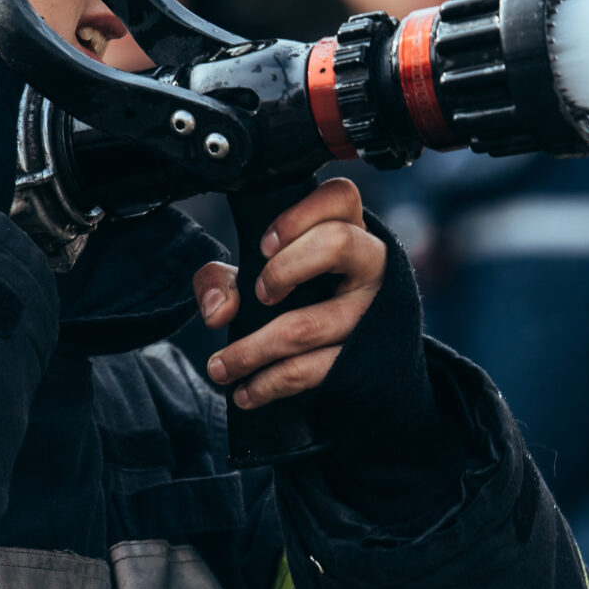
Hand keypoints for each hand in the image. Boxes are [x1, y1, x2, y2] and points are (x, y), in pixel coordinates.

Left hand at [195, 178, 386, 408]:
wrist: (367, 358)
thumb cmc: (308, 298)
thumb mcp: (265, 278)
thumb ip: (225, 281)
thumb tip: (216, 311)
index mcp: (350, 229)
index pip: (341, 196)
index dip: (300, 215)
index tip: (264, 245)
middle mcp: (370, 264)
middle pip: (337, 244)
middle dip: (284, 269)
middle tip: (259, 294)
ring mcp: (372, 311)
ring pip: (311, 323)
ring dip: (253, 350)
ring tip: (220, 368)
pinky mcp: (365, 357)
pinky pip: (313, 369)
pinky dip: (270, 384)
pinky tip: (247, 392)